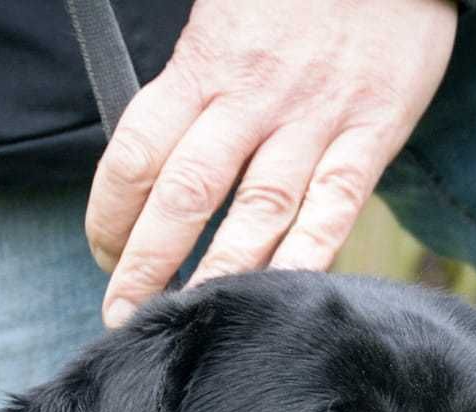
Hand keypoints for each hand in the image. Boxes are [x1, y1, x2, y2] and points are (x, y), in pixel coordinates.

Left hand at [85, 0, 457, 326]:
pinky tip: (281, 298)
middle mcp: (254, 96)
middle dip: (149, 264)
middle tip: (126, 314)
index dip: (111, 214)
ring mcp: (315, 119)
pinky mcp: (371, 133)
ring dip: (220, 275)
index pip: (138, 152)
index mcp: (206, 65)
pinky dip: (306, 257)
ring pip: (258, 212)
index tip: (104, 253)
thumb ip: (193, 87)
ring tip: (194, 319)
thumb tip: (156, 163)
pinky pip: (335, 207)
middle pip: (187, 193)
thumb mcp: (224, 20)